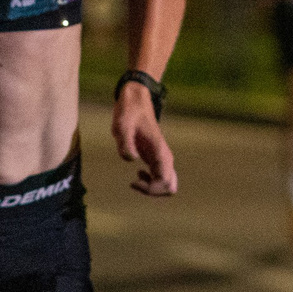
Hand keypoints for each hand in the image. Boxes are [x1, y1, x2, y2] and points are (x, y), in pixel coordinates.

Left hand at [113, 82, 177, 196]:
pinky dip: (151, 182)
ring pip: (168, 184)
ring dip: (152, 188)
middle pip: (170, 187)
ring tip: (136, 180)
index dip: (150, 189)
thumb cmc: (129, 111)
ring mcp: (161, 158)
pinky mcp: (156, 157)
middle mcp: (164, 157)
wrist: (135, 99)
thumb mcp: (122, 125)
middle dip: (154, 192)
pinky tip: (138, 174)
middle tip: (135, 183)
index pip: (165, 182)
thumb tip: (131, 160)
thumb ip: (125, 143)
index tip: (133, 181)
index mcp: (160, 151)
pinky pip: (161, 178)